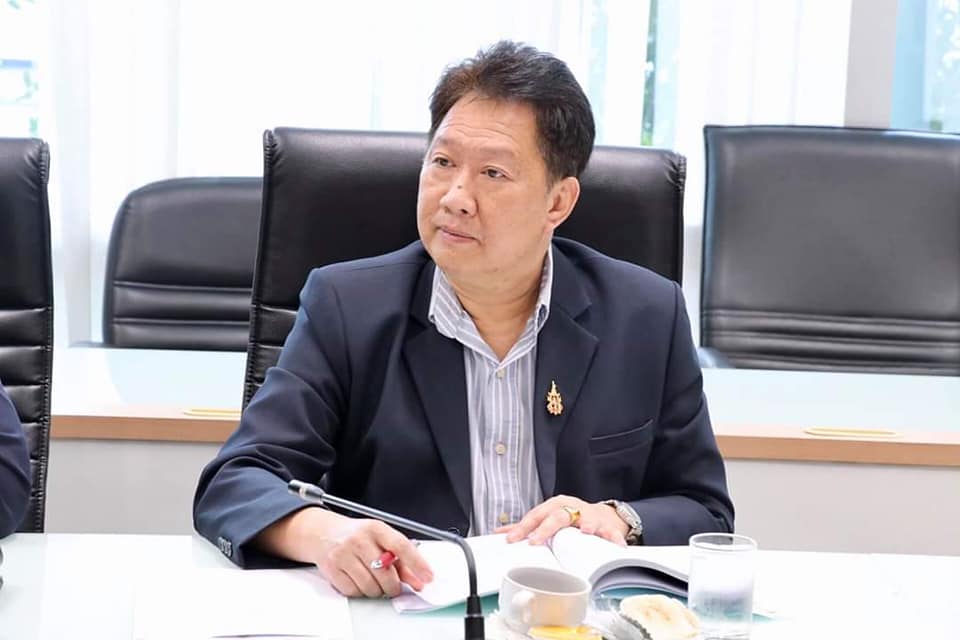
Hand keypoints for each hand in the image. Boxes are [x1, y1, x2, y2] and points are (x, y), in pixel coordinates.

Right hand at [257, 508, 433, 597]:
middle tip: (393, 587)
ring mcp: (344, 554)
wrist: (324, 533)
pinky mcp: (332, 568)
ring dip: (377, 590)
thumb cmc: (357, 535)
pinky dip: (360, 592)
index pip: (401, 546)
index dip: (417, 563)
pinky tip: (359, 581)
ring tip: (374, 581)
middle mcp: (359, 539)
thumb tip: (418, 579)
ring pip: (370, 586)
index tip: (427, 576)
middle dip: (393, 586)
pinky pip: (354, 591)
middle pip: (385, 573)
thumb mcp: (381, 538)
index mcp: (376, 528)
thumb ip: (401, 559)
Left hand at [495, 495, 628, 545]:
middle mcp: (570, 507)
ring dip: (585, 524)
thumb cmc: (569, 517)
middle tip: (535, 540)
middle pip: (557, 515)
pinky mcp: (604, 525)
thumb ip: (526, 526)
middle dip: (546, 528)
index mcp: (554, 506)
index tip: (512, 539)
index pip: (535, 515)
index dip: (523, 527)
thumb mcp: (547, 517)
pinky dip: (613, 537)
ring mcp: (587, 516)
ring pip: (585, 518)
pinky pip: (610, 531)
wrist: (600, 516)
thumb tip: (499, 532)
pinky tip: (616, 544)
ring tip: (584, 531)